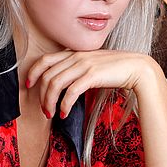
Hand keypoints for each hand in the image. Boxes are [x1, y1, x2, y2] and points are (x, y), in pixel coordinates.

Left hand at [26, 50, 161, 117]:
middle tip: (44, 110)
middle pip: (48, 75)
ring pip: (55, 84)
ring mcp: (84, 64)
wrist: (137, 68)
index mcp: (74, 53)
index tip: (29, 85)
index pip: (45, 60)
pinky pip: (71, 92)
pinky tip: (65, 114)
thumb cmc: (115, 70)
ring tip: (51, 114)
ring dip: (50, 102)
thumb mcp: (92, 65)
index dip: (33, 72)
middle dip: (41, 95)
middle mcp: (76, 56)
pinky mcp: (92, 75)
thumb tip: (64, 85)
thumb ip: (77, 70)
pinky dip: (64, 105)